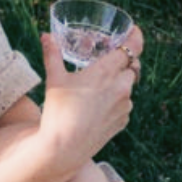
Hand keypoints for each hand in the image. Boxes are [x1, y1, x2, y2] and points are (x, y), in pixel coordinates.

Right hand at [36, 23, 143, 176]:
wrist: (63, 149)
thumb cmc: (58, 112)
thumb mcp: (54, 79)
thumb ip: (52, 54)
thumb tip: (46, 36)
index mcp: (107, 71)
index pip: (132, 47)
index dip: (135, 37)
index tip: (134, 31)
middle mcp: (122, 87)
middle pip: (132, 66)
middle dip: (123, 62)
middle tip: (108, 62)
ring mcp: (124, 106)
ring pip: (128, 87)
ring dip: (119, 84)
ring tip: (98, 89)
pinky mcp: (123, 122)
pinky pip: (124, 105)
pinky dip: (116, 102)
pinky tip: (98, 107)